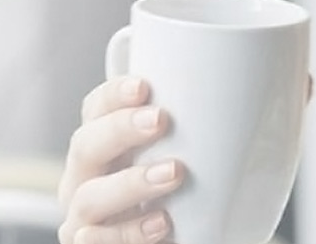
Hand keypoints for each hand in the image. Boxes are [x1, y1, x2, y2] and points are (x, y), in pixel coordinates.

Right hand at [58, 77, 184, 243]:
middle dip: (120, 129)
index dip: (113, 95)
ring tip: (173, 173)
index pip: (95, 109)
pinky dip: (127, 232)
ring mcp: (84, 217)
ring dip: (130, 183)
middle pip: (85, 145)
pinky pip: (97, 242)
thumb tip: (232, 95)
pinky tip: (161, 222)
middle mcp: (84, 177)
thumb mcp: (172, 154)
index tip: (144, 87)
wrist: (169, 232)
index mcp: (102, 144)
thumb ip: (183, 130)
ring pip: (89, 198)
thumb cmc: (173, 192)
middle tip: (159, 119)